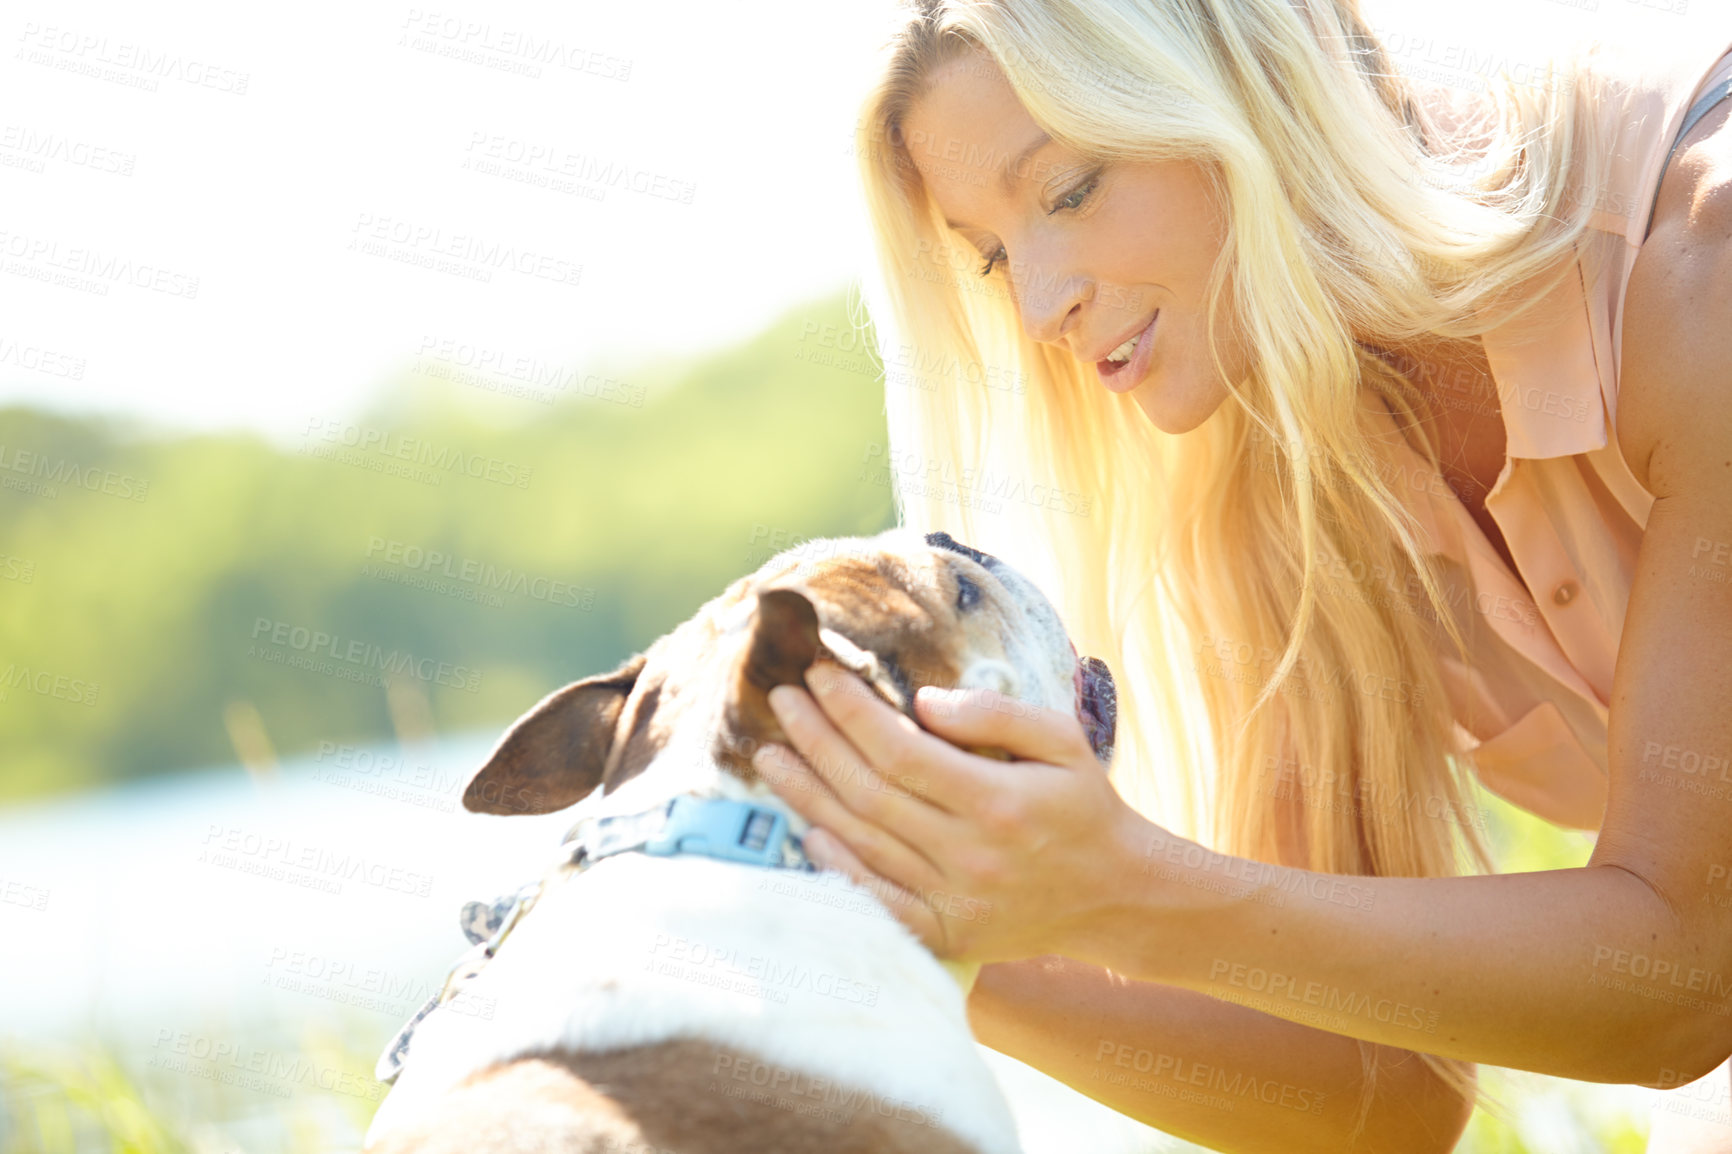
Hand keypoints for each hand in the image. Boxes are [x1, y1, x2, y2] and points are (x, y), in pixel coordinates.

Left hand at [752, 664, 1150, 962]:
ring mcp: (953, 901)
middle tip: (782, 700)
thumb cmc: (1085, 807)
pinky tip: (806, 831)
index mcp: (997, 802)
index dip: (850, 711)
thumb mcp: (1063, 740)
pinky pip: (875, 901)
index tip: (820, 675)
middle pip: (868, 792)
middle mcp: (969, 854)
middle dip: (815, 739)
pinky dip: (835, 867)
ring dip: (808, 796)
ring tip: (771, 755)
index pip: (899, 750)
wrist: (1116, 897)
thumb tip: (921, 701)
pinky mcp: (946, 935)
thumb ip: (996, 713)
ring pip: (861, 842)